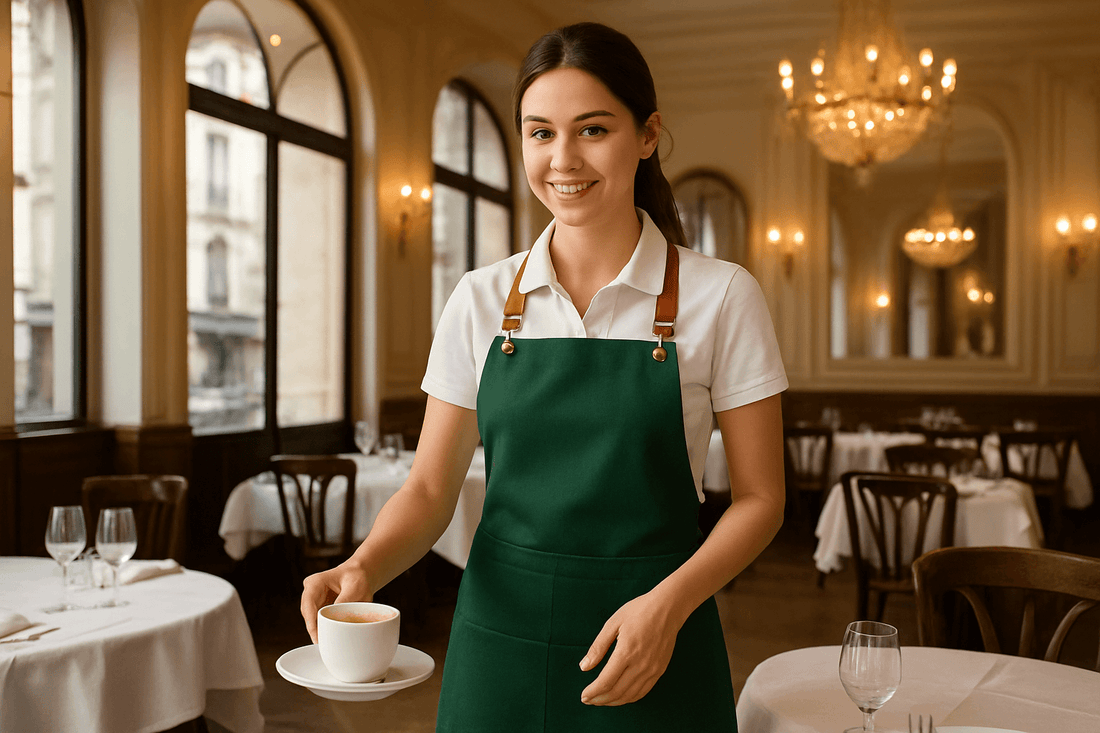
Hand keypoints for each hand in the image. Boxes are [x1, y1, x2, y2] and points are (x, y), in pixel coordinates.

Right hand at [300, 561, 371, 642]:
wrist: (361, 575)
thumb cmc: (358, 577)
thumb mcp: (355, 587)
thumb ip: (345, 601)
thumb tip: (337, 619)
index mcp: (315, 582)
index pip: (308, 604)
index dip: (311, 622)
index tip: (317, 636)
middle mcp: (311, 592)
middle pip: (308, 615)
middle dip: (315, 630)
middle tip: (323, 645)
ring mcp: (314, 601)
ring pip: (312, 620)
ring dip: (319, 631)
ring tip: (328, 643)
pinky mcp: (320, 609)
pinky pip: (319, 622)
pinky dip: (325, 629)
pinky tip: (331, 638)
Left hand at [578, 591, 683, 705]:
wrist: (668, 608)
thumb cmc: (638, 611)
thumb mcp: (613, 623)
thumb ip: (598, 647)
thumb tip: (584, 667)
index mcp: (626, 652)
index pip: (606, 681)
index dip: (593, 692)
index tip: (583, 696)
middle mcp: (640, 665)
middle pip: (617, 692)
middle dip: (599, 699)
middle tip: (588, 700)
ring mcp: (652, 670)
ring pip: (630, 696)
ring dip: (613, 701)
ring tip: (600, 700)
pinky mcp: (660, 671)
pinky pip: (643, 692)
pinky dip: (629, 698)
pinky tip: (620, 696)